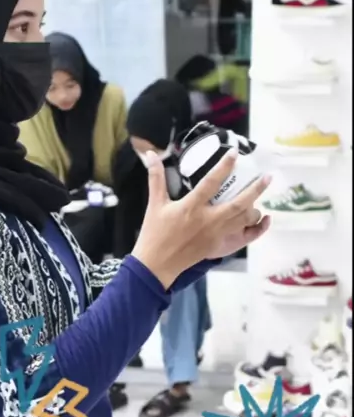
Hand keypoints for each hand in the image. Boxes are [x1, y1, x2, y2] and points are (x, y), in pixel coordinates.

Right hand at [132, 150, 270, 288]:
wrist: (157, 263)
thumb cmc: (155, 232)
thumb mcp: (155, 203)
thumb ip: (155, 177)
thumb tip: (149, 154)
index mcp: (191, 207)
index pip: (211, 182)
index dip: (224, 166)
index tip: (235, 153)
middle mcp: (208, 220)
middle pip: (239, 203)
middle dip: (256, 189)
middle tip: (267, 176)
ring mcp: (217, 234)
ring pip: (244, 219)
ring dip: (255, 206)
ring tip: (259, 193)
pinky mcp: (220, 246)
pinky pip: (246, 238)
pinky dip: (259, 229)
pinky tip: (266, 219)